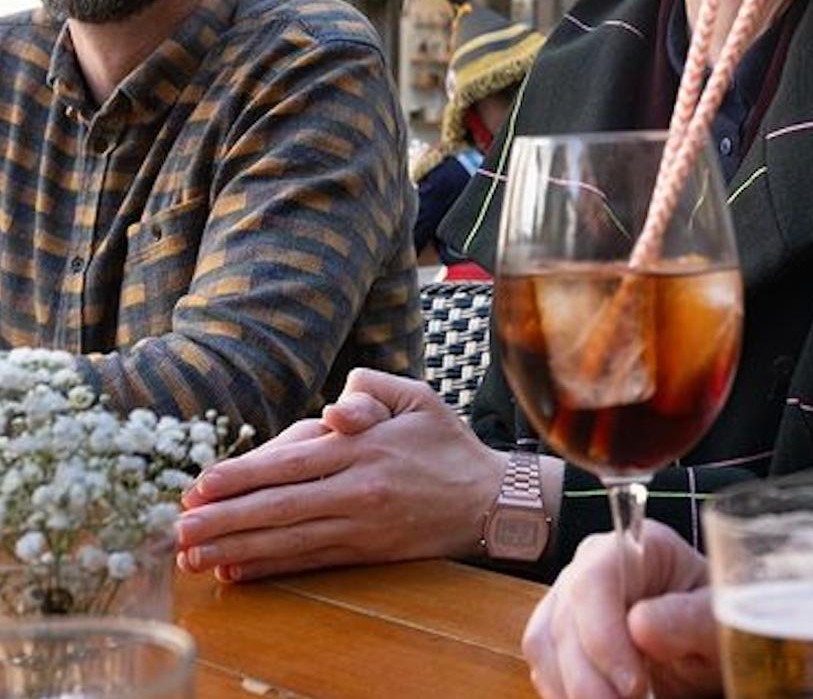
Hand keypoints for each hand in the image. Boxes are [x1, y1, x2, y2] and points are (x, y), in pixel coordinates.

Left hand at [177, 370, 507, 580]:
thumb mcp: (418, 397)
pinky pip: (309, 561)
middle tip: (178, 528)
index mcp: (366, 447)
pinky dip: (270, 567)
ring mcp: (361, 525)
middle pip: (280, 505)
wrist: (491, 501)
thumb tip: (332, 404)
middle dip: (224, 517)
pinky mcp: (366, 552)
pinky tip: (237, 569)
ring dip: (235, 547)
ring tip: (192, 555)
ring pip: (288, 539)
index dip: (243, 474)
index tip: (202, 484)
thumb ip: (371, 387)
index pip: (292, 462)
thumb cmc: (449, 444)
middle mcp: (358, 489)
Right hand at [523, 521, 719, 698]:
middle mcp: (592, 563)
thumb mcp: (715, 619)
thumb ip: (688, 618)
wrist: (701, 636)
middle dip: (591, 680)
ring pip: (545, 644)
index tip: (634, 687)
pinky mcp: (559, 631)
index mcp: (634, 546)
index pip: (595, 580)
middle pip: (565, 619)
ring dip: (575, 690)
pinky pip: (544, 665)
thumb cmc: (709, 618)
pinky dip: (566, 694)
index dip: (604, 636)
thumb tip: (641, 625)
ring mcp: (570, 595)